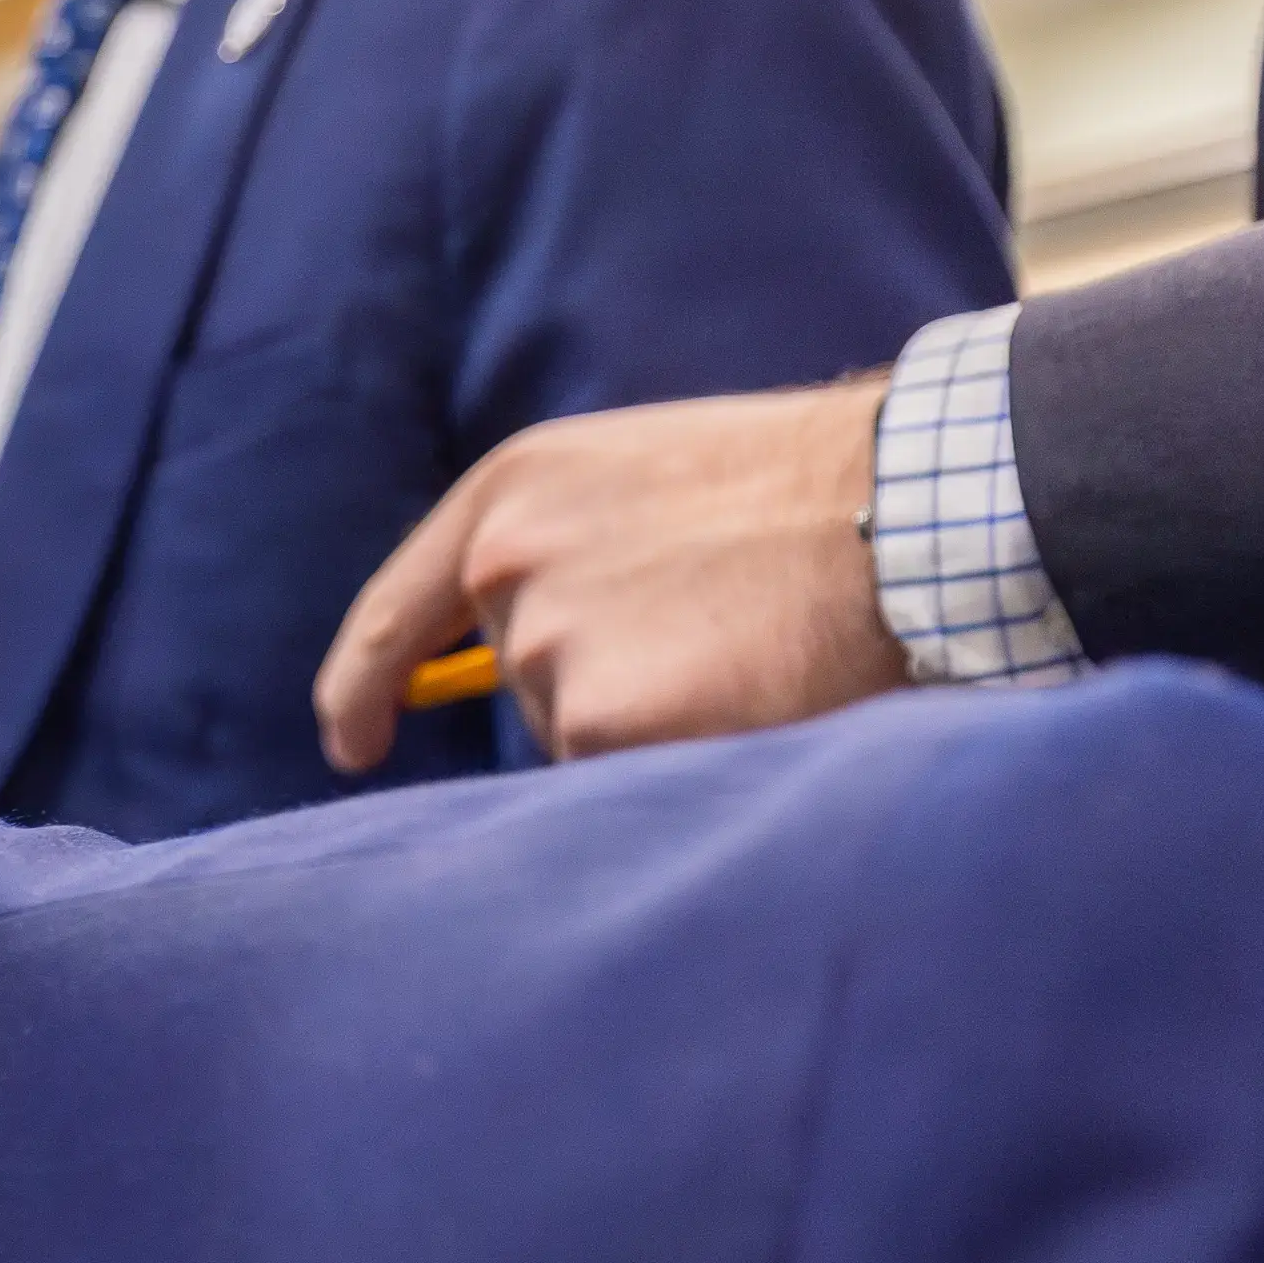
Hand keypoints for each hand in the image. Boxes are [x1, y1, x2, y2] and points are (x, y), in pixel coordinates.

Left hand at [317, 375, 899, 772]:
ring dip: (650, 721)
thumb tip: (535, 654)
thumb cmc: (812, 490)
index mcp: (512, 493)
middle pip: (527, 682)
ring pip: (578, 734)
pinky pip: (619, 778)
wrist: (907, 505)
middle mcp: (504, 565)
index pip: (400, 612)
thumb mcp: (648, 484)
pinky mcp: (601, 719)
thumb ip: (569, 553)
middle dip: (608, 679)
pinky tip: (747, 695)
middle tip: (722, 624)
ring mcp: (548, 643)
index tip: (356, 742)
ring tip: (745, 647)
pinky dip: (679, 759)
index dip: (364, 685)